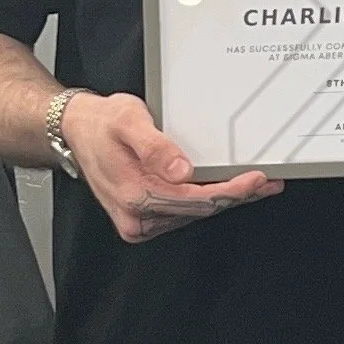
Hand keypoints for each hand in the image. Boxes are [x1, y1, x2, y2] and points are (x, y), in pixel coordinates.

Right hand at [62, 90, 280, 246]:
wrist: (76, 131)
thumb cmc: (101, 125)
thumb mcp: (128, 121)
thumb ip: (155, 147)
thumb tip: (181, 170)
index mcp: (134, 195)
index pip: (196, 200)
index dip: (231, 191)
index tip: (256, 180)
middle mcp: (136, 216)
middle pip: (200, 210)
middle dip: (236, 196)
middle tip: (267, 182)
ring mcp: (139, 222)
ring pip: (194, 214)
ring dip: (223, 199)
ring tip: (253, 185)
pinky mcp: (143, 219)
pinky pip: (183, 213)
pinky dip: (205, 201)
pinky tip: (223, 189)